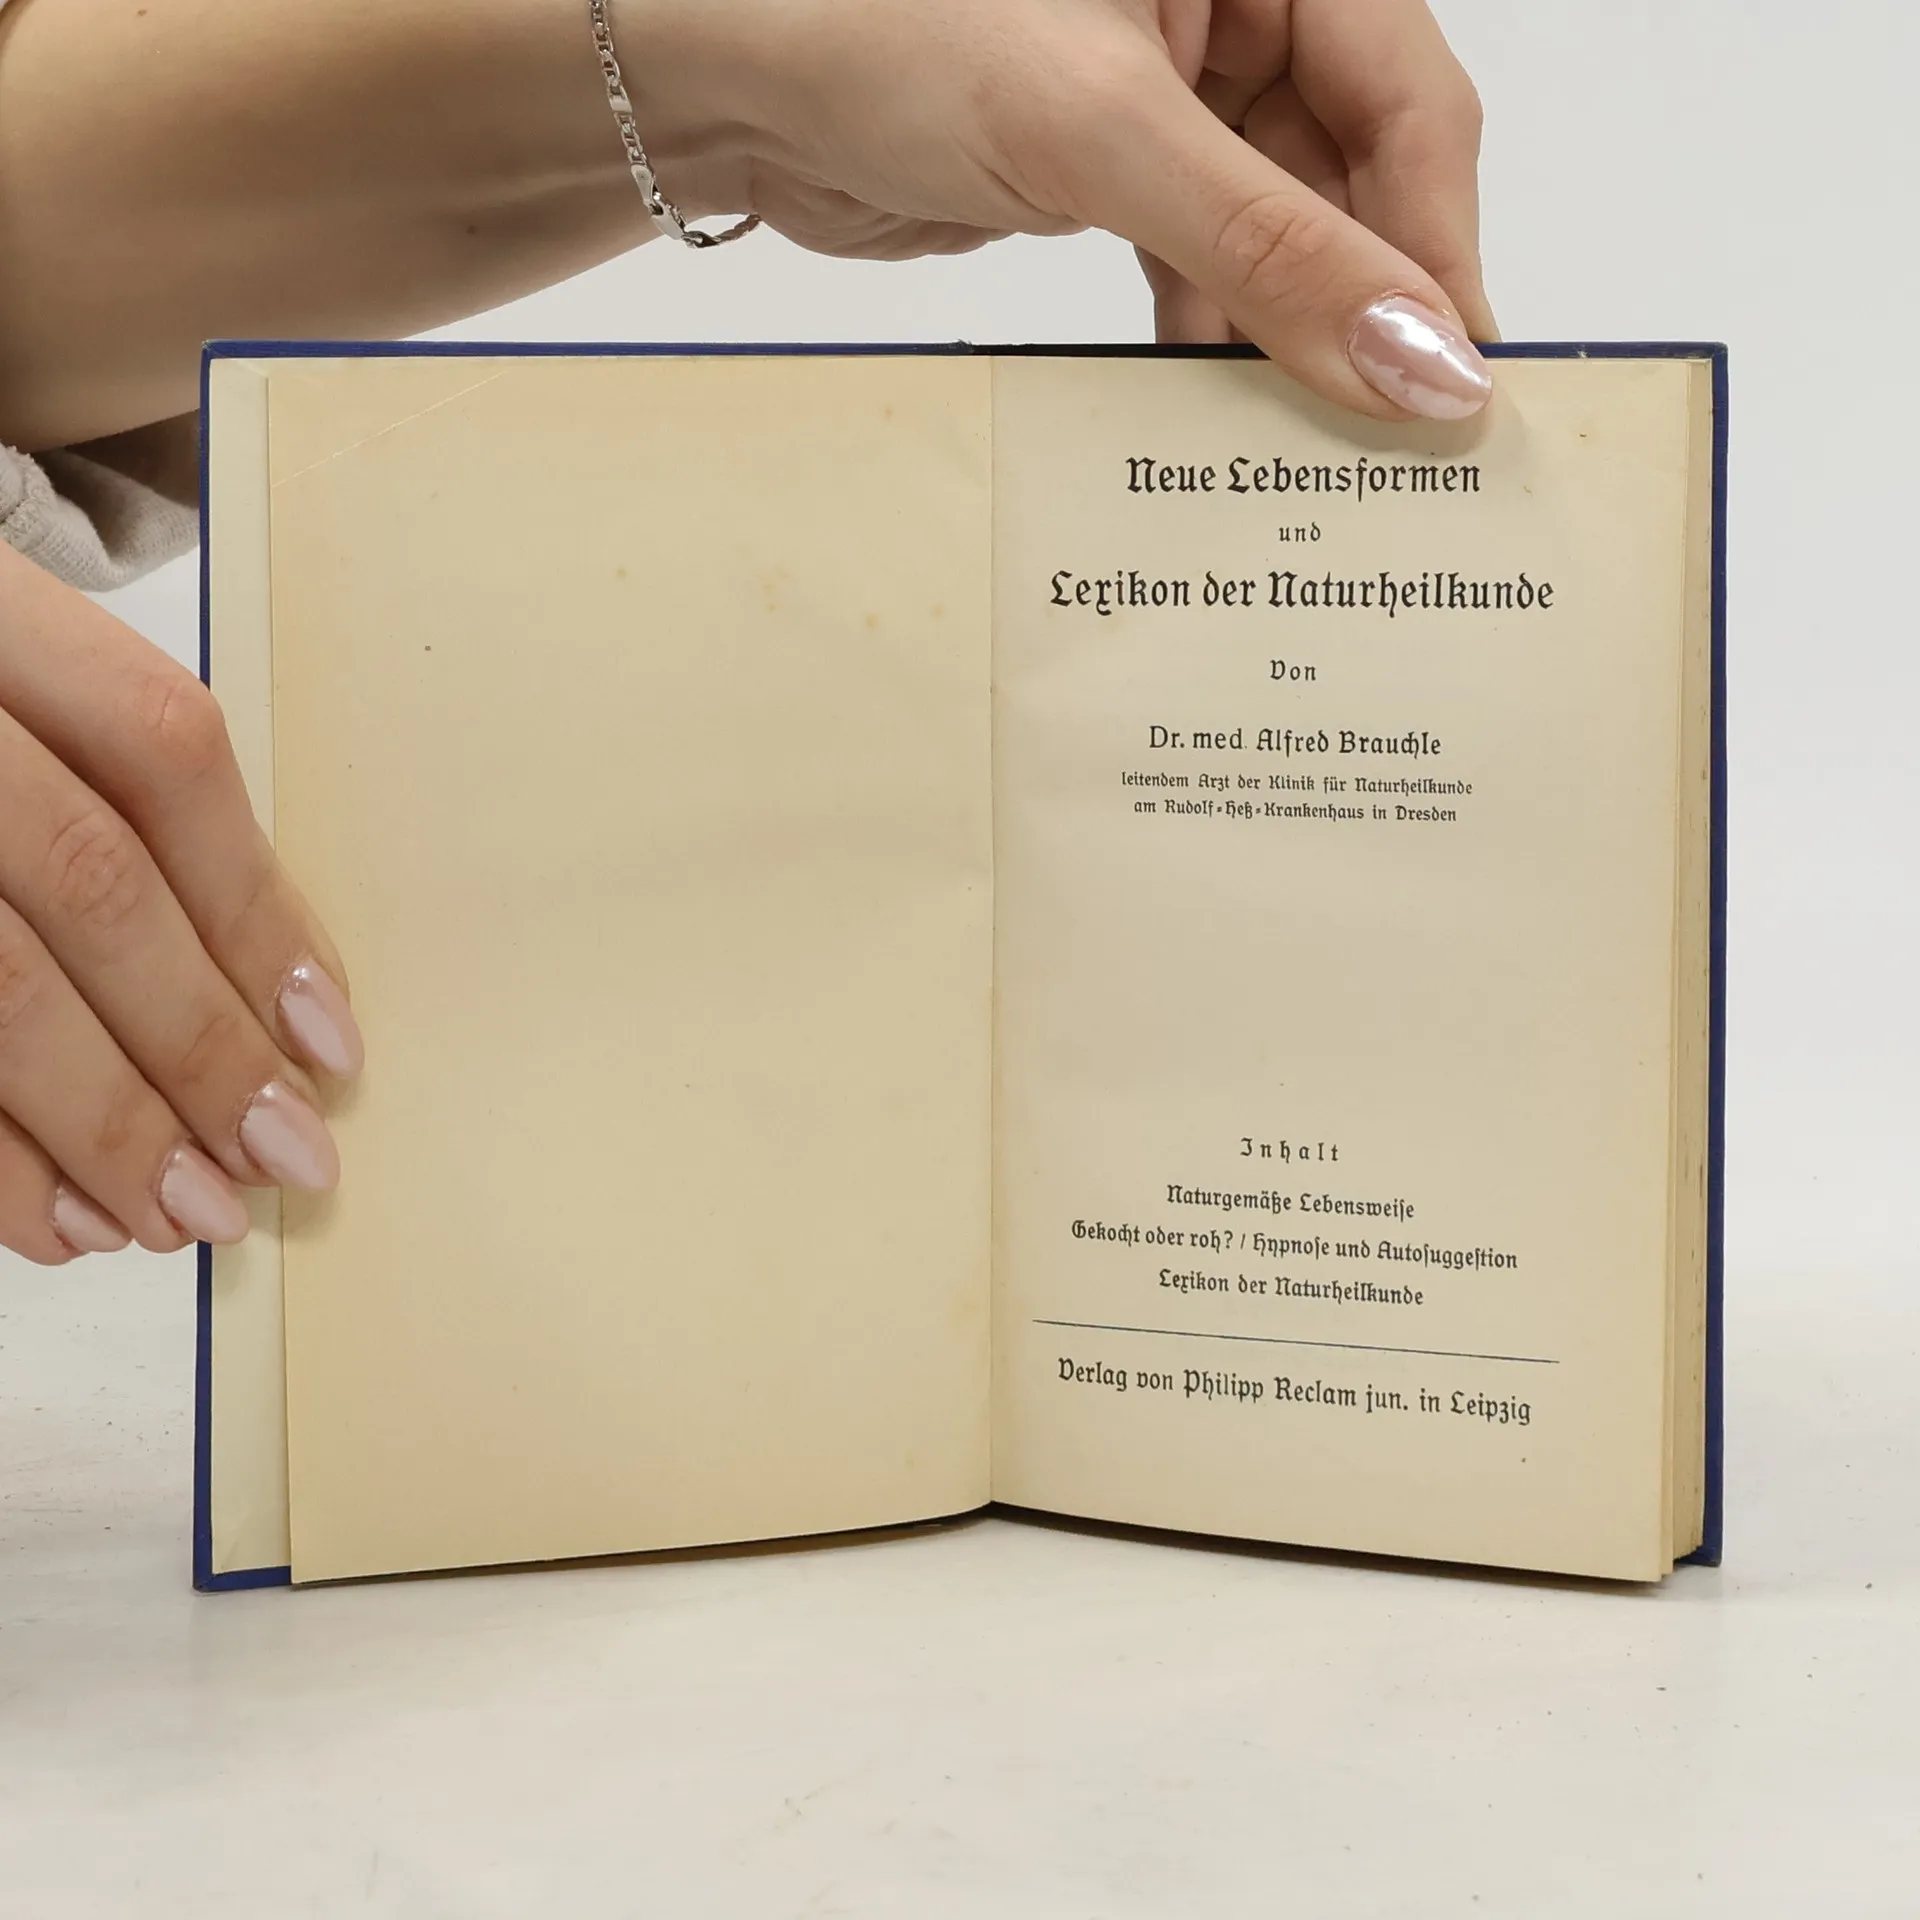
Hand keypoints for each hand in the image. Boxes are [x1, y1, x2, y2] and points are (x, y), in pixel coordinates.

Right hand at [0, 543, 360, 1264]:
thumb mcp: (25, 684)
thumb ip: (129, 806)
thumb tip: (284, 995)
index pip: (163, 755)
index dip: (257, 911)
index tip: (329, 1047)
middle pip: (89, 883)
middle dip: (198, 1047)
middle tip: (279, 1163)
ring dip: (102, 1124)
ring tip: (181, 1216)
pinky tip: (55, 1220)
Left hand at [646, 0, 1496, 419]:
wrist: (731, 83)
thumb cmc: (882, 28)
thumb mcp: (1100, 134)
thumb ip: (1268, 251)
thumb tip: (1417, 361)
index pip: (1408, 100)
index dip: (1438, 248)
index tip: (1459, 382)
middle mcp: (1236, 7)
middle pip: (1356, 173)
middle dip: (1369, 305)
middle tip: (1400, 440)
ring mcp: (1175, 94)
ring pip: (1281, 231)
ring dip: (1291, 336)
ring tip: (1310, 446)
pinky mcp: (1115, 170)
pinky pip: (1206, 261)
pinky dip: (1213, 335)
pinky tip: (1214, 405)